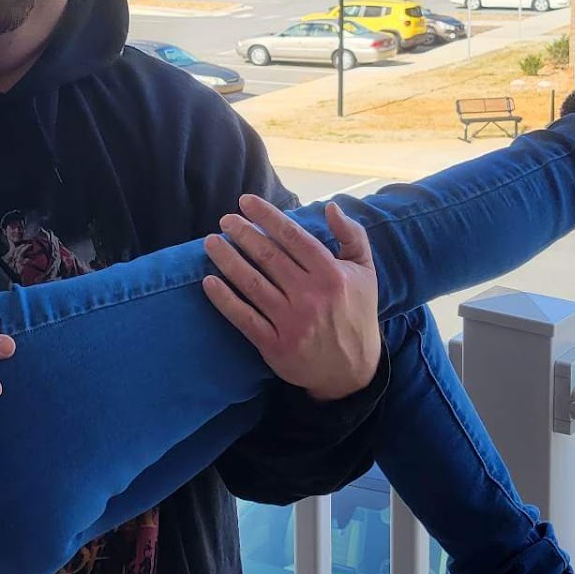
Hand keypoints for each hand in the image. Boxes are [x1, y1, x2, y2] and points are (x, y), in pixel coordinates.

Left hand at [202, 195, 380, 402]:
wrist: (353, 371)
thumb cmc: (356, 312)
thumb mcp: (365, 271)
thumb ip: (352, 235)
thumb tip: (331, 206)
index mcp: (331, 274)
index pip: (293, 237)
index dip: (267, 216)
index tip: (245, 202)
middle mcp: (310, 296)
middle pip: (268, 257)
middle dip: (243, 234)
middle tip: (225, 220)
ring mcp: (291, 322)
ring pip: (252, 284)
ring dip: (228, 260)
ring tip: (211, 242)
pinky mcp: (275, 345)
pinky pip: (244, 318)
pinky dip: (224, 300)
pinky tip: (209, 282)